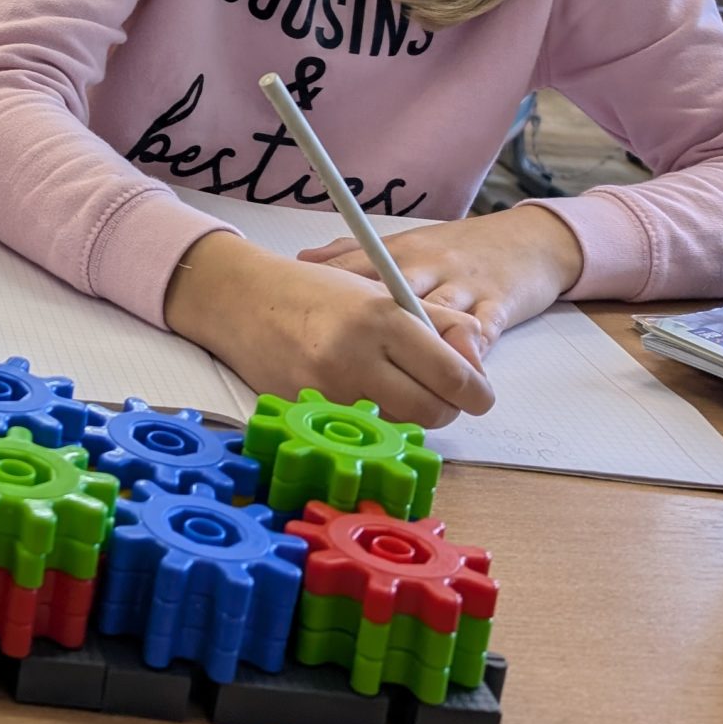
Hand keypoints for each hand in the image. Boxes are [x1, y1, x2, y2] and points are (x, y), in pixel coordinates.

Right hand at [164, 232, 496, 428]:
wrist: (244, 301)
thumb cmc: (319, 294)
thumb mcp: (386, 292)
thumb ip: (442, 323)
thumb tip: (478, 364)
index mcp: (384, 318)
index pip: (455, 376)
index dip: (476, 391)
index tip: (477, 391)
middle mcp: (356, 356)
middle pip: (433, 412)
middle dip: (444, 407)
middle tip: (435, 389)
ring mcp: (328, 390)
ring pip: (398, 426)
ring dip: (406, 413)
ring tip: (388, 382)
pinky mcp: (306, 413)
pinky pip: (360, 431)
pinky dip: (368, 418)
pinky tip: (353, 389)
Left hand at [297, 208, 580, 369]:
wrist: (528, 239)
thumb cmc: (457, 250)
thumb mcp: (405, 245)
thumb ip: (355, 255)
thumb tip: (304, 259)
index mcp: (398, 253)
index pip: (355, 271)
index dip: (328, 299)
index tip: (299, 324)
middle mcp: (427, 266)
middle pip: (393, 300)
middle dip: (371, 336)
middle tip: (348, 372)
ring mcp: (463, 283)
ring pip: (438, 317)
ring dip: (422, 353)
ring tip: (401, 388)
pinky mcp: (500, 301)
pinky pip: (485, 326)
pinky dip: (472, 350)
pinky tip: (461, 372)